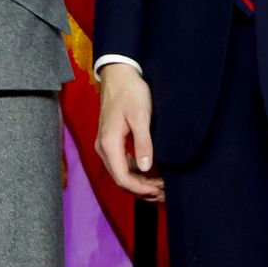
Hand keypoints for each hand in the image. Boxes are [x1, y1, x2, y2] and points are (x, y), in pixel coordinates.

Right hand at [95, 64, 163, 199]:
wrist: (118, 75)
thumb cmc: (130, 93)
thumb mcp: (141, 117)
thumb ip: (143, 143)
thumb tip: (145, 168)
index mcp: (109, 143)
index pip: (122, 178)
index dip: (141, 189)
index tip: (160, 189)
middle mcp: (103, 147)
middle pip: (120, 179)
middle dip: (141, 190)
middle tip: (164, 192)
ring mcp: (105, 144)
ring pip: (120, 173)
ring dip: (139, 183)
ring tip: (160, 186)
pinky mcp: (110, 140)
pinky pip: (120, 164)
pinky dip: (134, 173)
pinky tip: (149, 173)